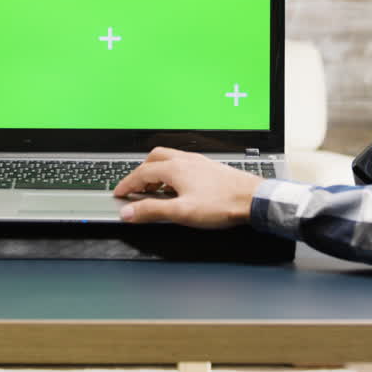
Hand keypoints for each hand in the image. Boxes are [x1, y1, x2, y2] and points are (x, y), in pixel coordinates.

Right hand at [112, 147, 263, 228]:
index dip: (127, 184)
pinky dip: (172, 172)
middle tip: (135, 187)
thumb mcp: (181, 212)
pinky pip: (183, 164)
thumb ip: (152, 211)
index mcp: (175, 169)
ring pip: (169, 159)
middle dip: (140, 172)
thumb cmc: (222, 204)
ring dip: (157, 171)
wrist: (252, 199)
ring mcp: (198, 162)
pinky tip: (179, 188)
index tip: (119, 193)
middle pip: (154, 159)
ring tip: (155, 189)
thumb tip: (128, 212)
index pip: (141, 173)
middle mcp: (185, 161)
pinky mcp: (209, 167)